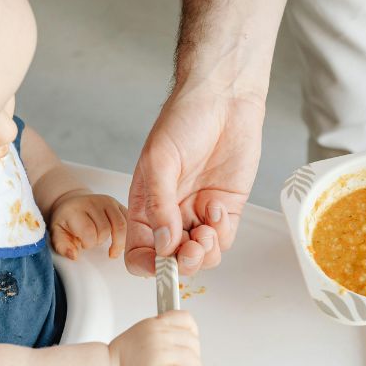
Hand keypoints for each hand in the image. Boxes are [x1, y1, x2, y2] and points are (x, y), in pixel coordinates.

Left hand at [50, 192, 127, 259]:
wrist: (74, 204)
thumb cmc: (67, 222)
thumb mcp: (57, 234)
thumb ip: (63, 246)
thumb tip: (74, 256)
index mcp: (76, 210)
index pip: (89, 231)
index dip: (88, 243)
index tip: (83, 244)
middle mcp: (93, 202)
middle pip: (106, 230)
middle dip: (100, 241)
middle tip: (94, 241)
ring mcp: (108, 202)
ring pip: (121, 226)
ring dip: (118, 241)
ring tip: (112, 248)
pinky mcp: (118, 204)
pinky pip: (129, 221)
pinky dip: (127, 234)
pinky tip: (120, 240)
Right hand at [108, 311, 207, 365]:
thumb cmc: (120, 359)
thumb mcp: (140, 333)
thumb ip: (159, 334)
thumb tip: (179, 345)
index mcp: (155, 324)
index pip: (185, 320)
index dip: (193, 334)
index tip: (192, 345)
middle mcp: (159, 336)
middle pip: (193, 345)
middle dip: (194, 359)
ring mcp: (160, 355)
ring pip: (193, 363)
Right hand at [126, 87, 263, 275]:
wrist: (224, 100)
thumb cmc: (184, 120)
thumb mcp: (160, 161)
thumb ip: (159, 205)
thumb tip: (163, 244)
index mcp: (145, 205)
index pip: (139, 251)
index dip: (148, 266)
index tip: (161, 265)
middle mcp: (171, 214)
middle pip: (172, 260)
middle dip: (182, 263)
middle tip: (190, 249)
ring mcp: (199, 213)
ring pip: (200, 256)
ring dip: (204, 252)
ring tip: (206, 229)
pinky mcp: (226, 209)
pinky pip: (224, 240)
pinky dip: (221, 234)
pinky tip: (216, 207)